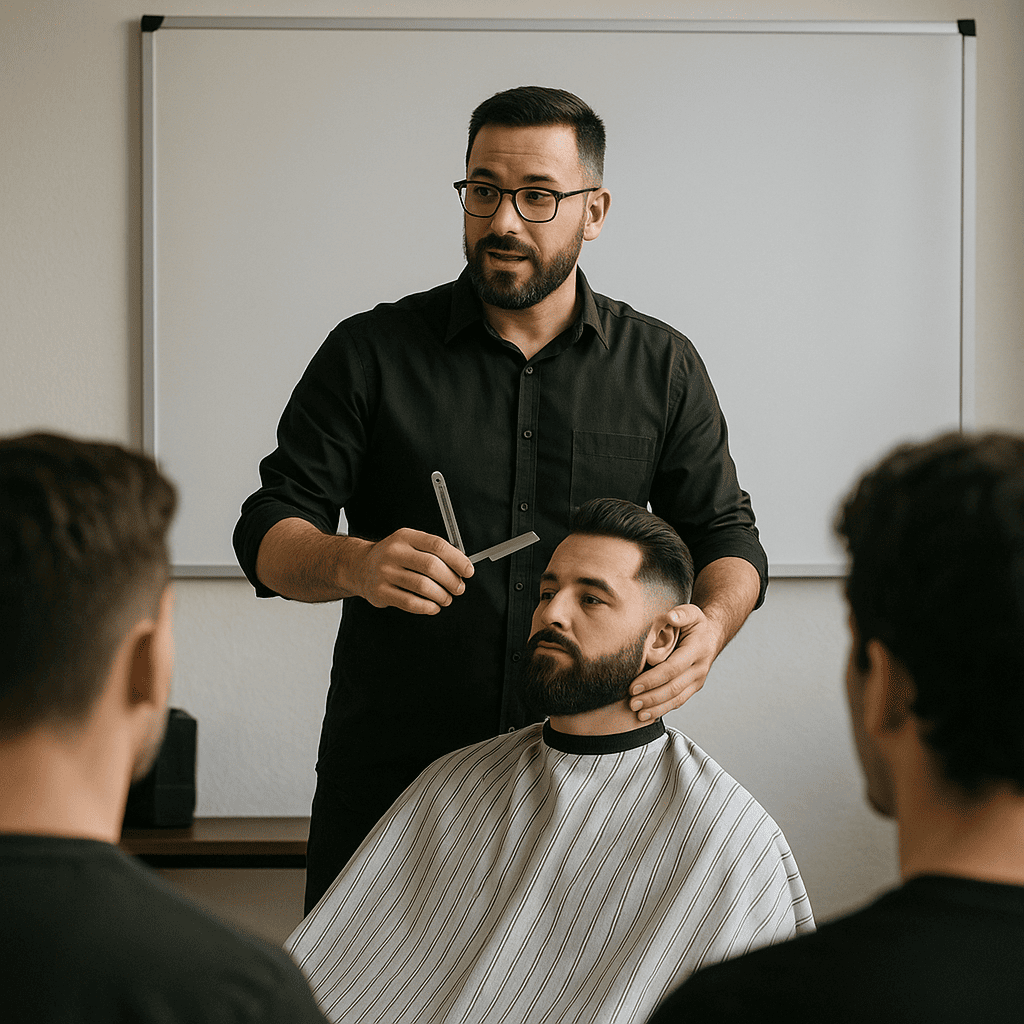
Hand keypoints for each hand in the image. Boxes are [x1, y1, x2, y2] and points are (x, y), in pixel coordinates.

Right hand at [353, 528, 473, 614]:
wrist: (360, 566)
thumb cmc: (393, 557)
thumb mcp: (409, 544)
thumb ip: (431, 551)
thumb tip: (461, 566)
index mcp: (405, 537)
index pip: (437, 545)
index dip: (457, 559)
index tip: (468, 571)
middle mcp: (394, 552)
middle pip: (431, 566)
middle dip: (451, 580)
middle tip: (458, 588)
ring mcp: (385, 572)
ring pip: (422, 586)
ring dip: (441, 596)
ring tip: (446, 598)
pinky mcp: (380, 592)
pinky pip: (410, 602)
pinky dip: (427, 607)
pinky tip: (433, 606)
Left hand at [628, 605, 722, 721]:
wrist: (711, 636)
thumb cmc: (695, 624)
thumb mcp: (692, 612)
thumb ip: (681, 613)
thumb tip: (671, 616)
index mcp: (697, 649)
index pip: (673, 668)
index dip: (653, 679)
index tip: (633, 686)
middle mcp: (700, 668)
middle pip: (674, 688)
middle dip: (651, 697)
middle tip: (631, 703)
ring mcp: (698, 680)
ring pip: (677, 699)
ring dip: (656, 708)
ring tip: (637, 712)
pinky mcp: (694, 688)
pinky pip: (679, 702)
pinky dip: (662, 709)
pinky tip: (647, 715)